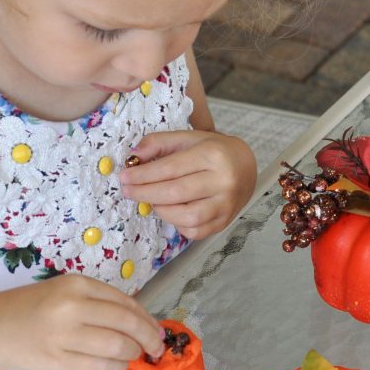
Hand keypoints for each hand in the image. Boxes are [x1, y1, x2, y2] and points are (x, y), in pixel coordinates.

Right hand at [0, 274, 164, 369]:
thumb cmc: (27, 309)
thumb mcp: (62, 292)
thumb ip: (96, 303)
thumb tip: (138, 322)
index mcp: (77, 285)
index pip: (127, 303)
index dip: (148, 319)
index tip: (158, 330)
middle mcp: (73, 306)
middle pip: (128, 324)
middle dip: (149, 339)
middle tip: (158, 349)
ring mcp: (65, 336)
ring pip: (118, 347)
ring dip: (133, 355)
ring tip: (134, 357)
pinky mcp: (58, 362)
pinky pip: (100, 366)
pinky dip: (116, 367)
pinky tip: (118, 366)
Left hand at [119, 130, 256, 239]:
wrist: (245, 166)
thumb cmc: (213, 150)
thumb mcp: (187, 138)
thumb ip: (158, 143)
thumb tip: (133, 158)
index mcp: (213, 155)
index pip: (170, 168)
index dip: (142, 175)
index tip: (124, 177)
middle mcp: (223, 181)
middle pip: (174, 193)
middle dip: (145, 193)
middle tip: (128, 191)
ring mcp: (226, 204)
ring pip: (185, 216)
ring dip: (160, 210)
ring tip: (151, 200)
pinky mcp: (225, 221)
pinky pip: (195, 231)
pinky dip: (177, 224)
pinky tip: (171, 211)